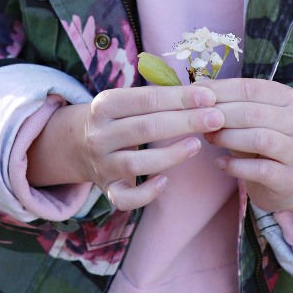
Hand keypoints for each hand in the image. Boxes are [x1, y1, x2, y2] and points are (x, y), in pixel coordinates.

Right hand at [29, 84, 225, 211]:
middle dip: (185, 121)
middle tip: (217, 118)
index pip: (146, 99)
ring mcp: (102, 164)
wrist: (75, 144)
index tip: (209, 96)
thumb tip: (202, 94)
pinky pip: (126, 198)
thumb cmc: (116, 117)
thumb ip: (156, 97)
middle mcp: (100, 134)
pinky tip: (165, 182)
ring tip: (198, 144)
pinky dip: (146, 193)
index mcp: (104, 104)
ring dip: (172, 154)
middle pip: (146, 128)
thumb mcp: (125, 100)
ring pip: (138, 163)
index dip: (179, 97)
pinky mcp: (107, 190)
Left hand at [205, 79, 292, 214]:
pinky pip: (259, 170)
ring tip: (209, 138)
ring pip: (259, 139)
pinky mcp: (289, 178)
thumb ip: (230, 106)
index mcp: (287, 98)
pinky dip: (236, 166)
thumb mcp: (251, 119)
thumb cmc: (263, 140)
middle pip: (253, 113)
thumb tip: (197, 94)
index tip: (196, 94)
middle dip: (221, 115)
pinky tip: (220, 163)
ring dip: (228, 138)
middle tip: (198, 120)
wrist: (290, 179)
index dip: (221, 90)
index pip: (251, 88)